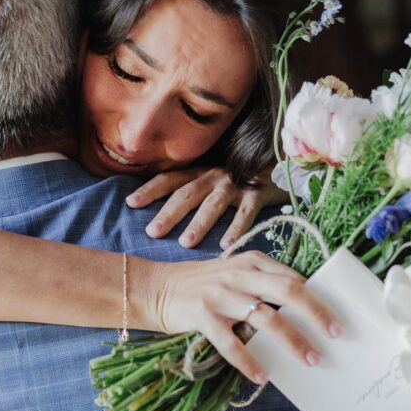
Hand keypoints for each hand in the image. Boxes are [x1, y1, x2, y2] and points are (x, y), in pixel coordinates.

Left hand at [126, 166, 288, 250]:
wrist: (279, 164)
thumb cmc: (238, 179)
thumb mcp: (212, 179)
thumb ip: (192, 191)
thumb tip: (162, 214)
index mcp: (200, 173)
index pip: (170, 180)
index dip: (150, 190)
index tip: (131, 203)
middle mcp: (214, 177)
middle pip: (187, 194)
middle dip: (169, 213)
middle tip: (152, 232)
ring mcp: (236, 185)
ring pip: (213, 204)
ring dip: (199, 223)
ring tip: (185, 243)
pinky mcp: (258, 193)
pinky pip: (246, 213)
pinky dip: (237, 229)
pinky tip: (227, 246)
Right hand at [149, 250, 341, 383]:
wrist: (156, 288)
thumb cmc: (201, 285)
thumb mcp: (235, 274)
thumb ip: (264, 282)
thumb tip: (303, 305)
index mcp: (252, 262)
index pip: (293, 278)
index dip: (318, 298)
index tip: (337, 318)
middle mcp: (239, 275)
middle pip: (288, 291)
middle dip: (316, 314)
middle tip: (335, 335)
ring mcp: (221, 295)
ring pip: (266, 318)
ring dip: (292, 341)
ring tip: (309, 359)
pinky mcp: (202, 316)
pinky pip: (231, 343)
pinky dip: (248, 361)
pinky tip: (262, 376)